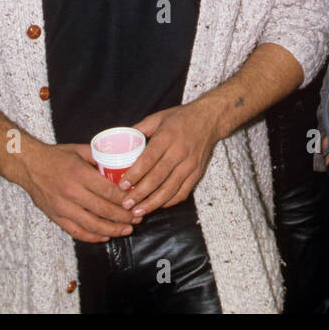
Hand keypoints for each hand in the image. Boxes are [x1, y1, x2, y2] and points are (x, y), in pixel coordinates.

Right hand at [17, 140, 134, 241]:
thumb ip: (100, 157)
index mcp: (79, 174)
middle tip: (138, 218)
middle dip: (124, 216)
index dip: (125, 199)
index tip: (137, 201)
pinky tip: (105, 236)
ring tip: (127, 230)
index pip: (108, 191)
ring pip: (92, 224)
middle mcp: (71, 192)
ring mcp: (62, 207)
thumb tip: (122, 162)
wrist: (28, 165)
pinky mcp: (55, 217)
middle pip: (103, 209)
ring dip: (112, 229)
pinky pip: (76, 231)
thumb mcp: (80, 150)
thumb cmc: (57, 156)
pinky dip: (92, 236)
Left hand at [121, 102, 222, 217]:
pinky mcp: (197, 172)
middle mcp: (180, 151)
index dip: (135, 174)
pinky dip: (169, 202)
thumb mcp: (158, 118)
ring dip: (153, 203)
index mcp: (167, 136)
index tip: (122, 186)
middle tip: (126, 204)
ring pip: (170, 188)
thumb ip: (139, 129)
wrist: (210, 119)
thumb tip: (118, 141)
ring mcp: (190, 164)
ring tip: (138, 211)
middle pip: (158, 177)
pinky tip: (156, 206)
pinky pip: (183, 192)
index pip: (149, 159)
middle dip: (140, 193)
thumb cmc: (180, 118)